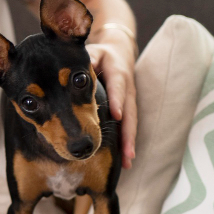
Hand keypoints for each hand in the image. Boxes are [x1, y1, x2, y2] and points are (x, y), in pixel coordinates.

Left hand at [86, 39, 137, 168]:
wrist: (120, 52)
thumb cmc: (102, 54)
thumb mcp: (96, 52)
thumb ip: (89, 57)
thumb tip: (82, 65)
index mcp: (119, 74)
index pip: (119, 88)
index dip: (118, 101)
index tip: (116, 115)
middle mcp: (127, 90)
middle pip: (130, 113)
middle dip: (128, 133)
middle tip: (127, 152)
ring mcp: (129, 101)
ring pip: (131, 123)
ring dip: (129, 142)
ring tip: (127, 161)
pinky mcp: (127, 108)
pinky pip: (128, 125)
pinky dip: (127, 141)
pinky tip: (125, 159)